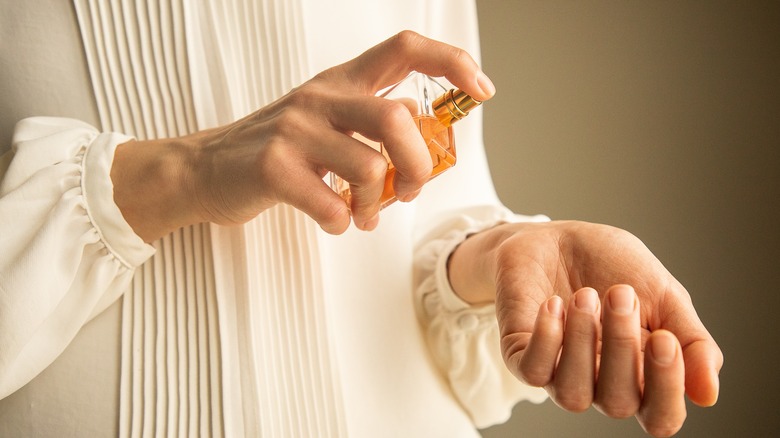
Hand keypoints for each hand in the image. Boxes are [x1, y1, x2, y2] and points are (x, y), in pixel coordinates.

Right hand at [111, 31, 495, 241]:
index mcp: (342, 82)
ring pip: (368, 168)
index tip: (482, 90)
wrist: (205, 170)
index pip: (405, 48)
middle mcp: (321, 97)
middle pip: (397, 119)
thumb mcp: (328, 120)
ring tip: (362, 216)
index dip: (451, 62)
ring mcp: (294, 130)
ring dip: (375, 206)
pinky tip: (332, 221)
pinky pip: (330, 204)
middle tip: (409, 192)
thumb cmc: (279, 150)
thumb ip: (373, 119)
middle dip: (418, 166)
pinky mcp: (273, 167)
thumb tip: (421, 124)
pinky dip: (341, 222)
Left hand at [447, 220, 722, 436]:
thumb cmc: (613, 267)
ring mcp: (558, 373)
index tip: (665, 338)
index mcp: (641, 376)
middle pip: (618, 403)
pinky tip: (554, 304)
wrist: (557, 236)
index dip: (666, 389)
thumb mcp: (665, 296)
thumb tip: (707, 394)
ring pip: (573, 395)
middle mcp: (600, 384)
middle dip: (622, 347)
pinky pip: (533, 371)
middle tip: (621, 293)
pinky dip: (546, 340)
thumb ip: (692, 342)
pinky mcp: (520, 355)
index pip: (660, 416)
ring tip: (585, 295)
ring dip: (582, 344)